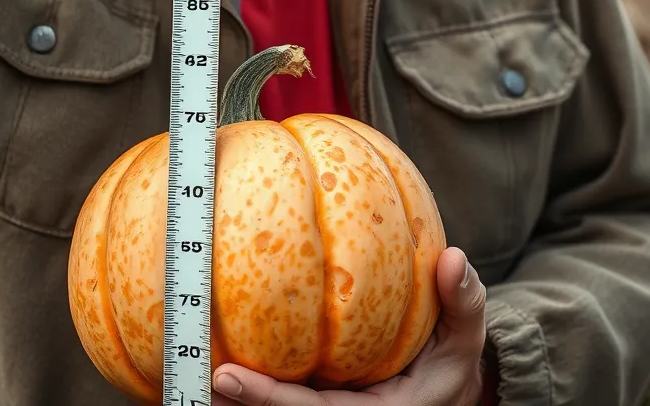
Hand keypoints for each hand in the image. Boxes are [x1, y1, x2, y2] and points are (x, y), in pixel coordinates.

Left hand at [211, 248, 486, 405]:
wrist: (449, 397)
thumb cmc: (450, 365)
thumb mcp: (464, 340)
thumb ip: (461, 303)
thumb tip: (452, 258)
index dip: (268, 399)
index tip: (226, 376)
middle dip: (235, 404)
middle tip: (190, 374)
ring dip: (232, 398)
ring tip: (185, 365)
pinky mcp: (318, 400)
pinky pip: (284, 395)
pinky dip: (247, 384)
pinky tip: (211, 351)